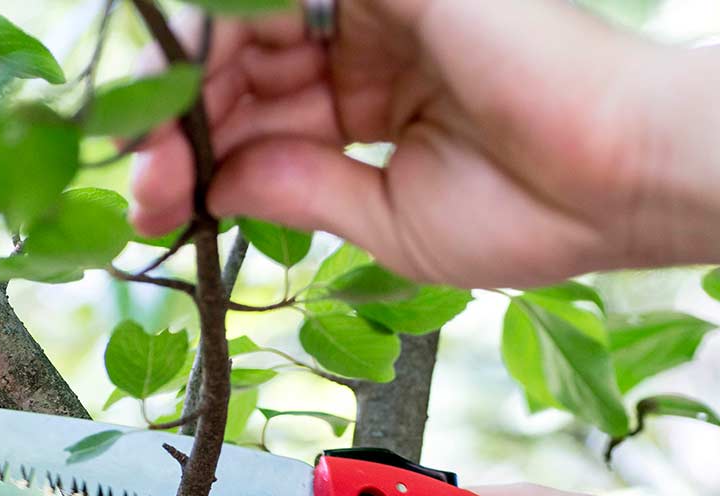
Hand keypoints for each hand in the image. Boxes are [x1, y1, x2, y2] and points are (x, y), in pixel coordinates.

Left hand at [130, 0, 719, 288]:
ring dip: (185, 88)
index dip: (205, 157)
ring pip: (247, 26)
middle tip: (133, 181)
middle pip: (243, 70)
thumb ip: (297, 190)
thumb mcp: (385, 220)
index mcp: (377, 101)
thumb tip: (217, 188)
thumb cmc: (528, 213)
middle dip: (180, 127)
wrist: (616, 182)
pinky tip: (171, 80)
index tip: (154, 203)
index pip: (267, 118)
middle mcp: (370, 43)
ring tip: (139, 147)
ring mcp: (376, 2)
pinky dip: (218, 32)